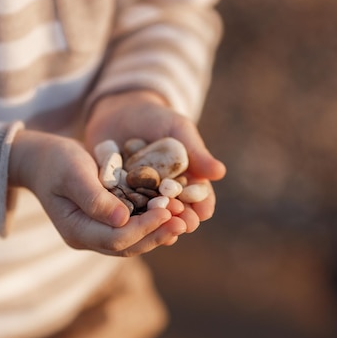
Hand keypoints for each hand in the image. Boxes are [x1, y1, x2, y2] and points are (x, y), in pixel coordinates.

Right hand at [8, 129, 187, 255]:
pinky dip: (151, 223)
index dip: (144, 228)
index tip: (167, 211)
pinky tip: (170, 214)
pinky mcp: (106, 222)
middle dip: (157, 234)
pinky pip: (132, 229)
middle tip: (183, 221)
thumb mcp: (73, 173)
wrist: (41, 160)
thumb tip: (123, 220)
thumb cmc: (55, 161)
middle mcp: (88, 237)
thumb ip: (95, 198)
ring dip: (158, 232)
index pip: (117, 238)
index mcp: (77, 230)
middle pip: (128, 246)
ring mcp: (96, 233)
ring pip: (133, 241)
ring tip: (182, 220)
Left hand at [85, 90, 226, 232]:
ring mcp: (140, 197)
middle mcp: (165, 195)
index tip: (203, 212)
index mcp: (187, 181)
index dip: (201, 205)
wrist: (120, 112)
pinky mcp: (116, 196)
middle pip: (176, 211)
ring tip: (158, 225)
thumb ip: (196, 152)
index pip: (198, 197)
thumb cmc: (157, 119)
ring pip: (150, 215)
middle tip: (182, 225)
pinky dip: (125, 214)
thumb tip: (220, 172)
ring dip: (154, 222)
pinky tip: (126, 220)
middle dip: (180, 218)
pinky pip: (121, 207)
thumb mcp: (178, 130)